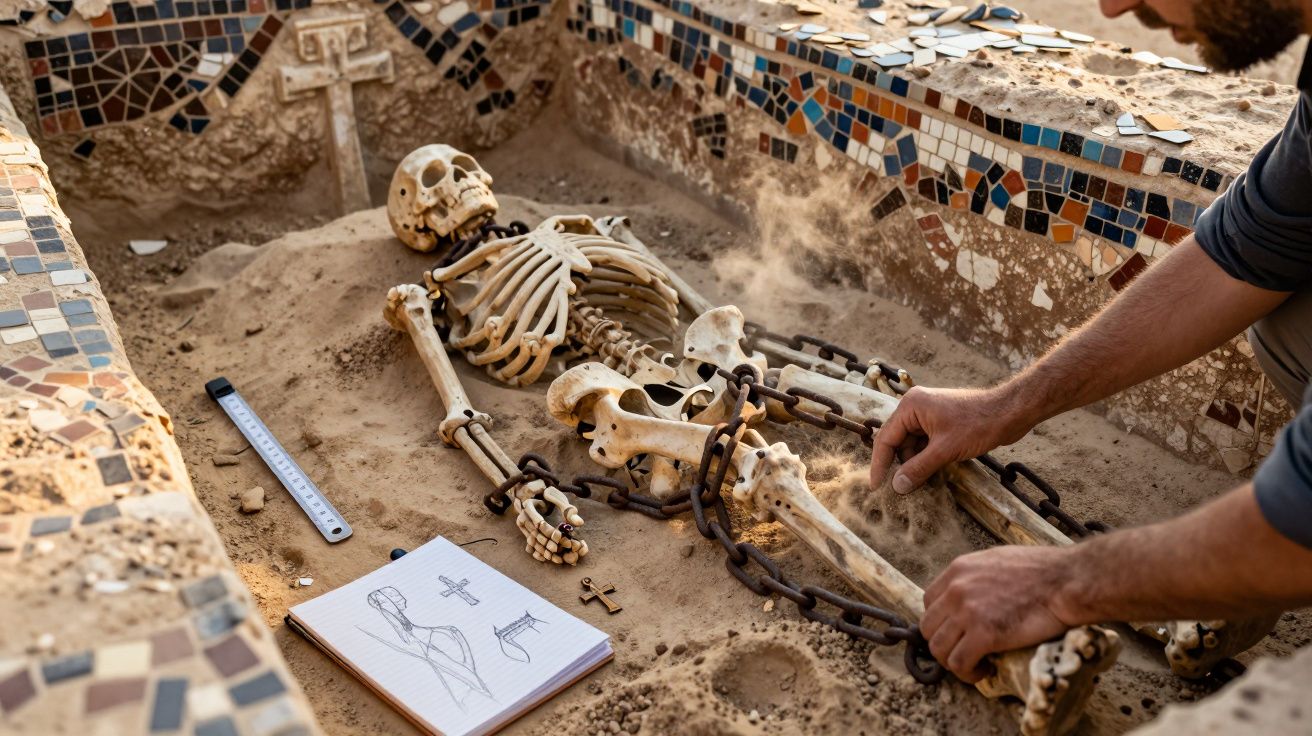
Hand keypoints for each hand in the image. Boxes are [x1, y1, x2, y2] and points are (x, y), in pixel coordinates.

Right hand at [869, 385, 1033, 493]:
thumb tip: (897, 487)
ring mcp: (928, 415)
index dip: (880, 464)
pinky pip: (924, 444)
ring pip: (911, 445)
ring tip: (915, 485)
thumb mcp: (945, 450)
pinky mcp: (940, 423)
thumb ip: (918, 469)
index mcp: (911, 406)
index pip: (886, 438)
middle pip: (897, 442)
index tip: (877, 487)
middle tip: (897, 490)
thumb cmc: (979, 424)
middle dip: (899, 465)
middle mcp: (915, 408)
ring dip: (913, 464)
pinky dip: (925, 459)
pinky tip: (928, 475)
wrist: (1010, 413)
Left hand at [921, 545, 1080, 680]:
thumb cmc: (1043, 571)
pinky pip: (959, 663)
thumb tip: (973, 595)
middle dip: (944, 644)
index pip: (929, 602)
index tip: (958, 633)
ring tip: (974, 665)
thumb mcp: (997, 560)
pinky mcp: (984, 634)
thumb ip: (977, 577)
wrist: (1067, 580)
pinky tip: (983, 671)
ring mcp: (968, 612)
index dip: (942, 622)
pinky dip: (968, 673)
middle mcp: (956, 589)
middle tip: (965, 652)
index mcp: (959, 570)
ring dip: (953, 662)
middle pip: (929, 627)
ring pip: (938, 649)